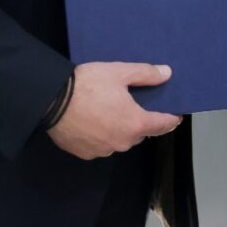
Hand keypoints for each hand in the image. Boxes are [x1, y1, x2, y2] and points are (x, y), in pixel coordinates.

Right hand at [46, 62, 180, 159]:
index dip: (170, 119)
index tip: (175, 115)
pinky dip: (101, 135)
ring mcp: (103, 151)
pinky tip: (93, 121)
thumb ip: (146, 74)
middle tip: (131, 104)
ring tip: (109, 111)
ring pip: (120, 140)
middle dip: (139, 121)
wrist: (52, 100)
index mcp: (135, 124)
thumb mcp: (120, 72)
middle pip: (139, 133)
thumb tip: (167, 73)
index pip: (162, 125)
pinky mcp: (86, 154)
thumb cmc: (90, 84)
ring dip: (119, 129)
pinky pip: (101, 145)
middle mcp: (122, 142)